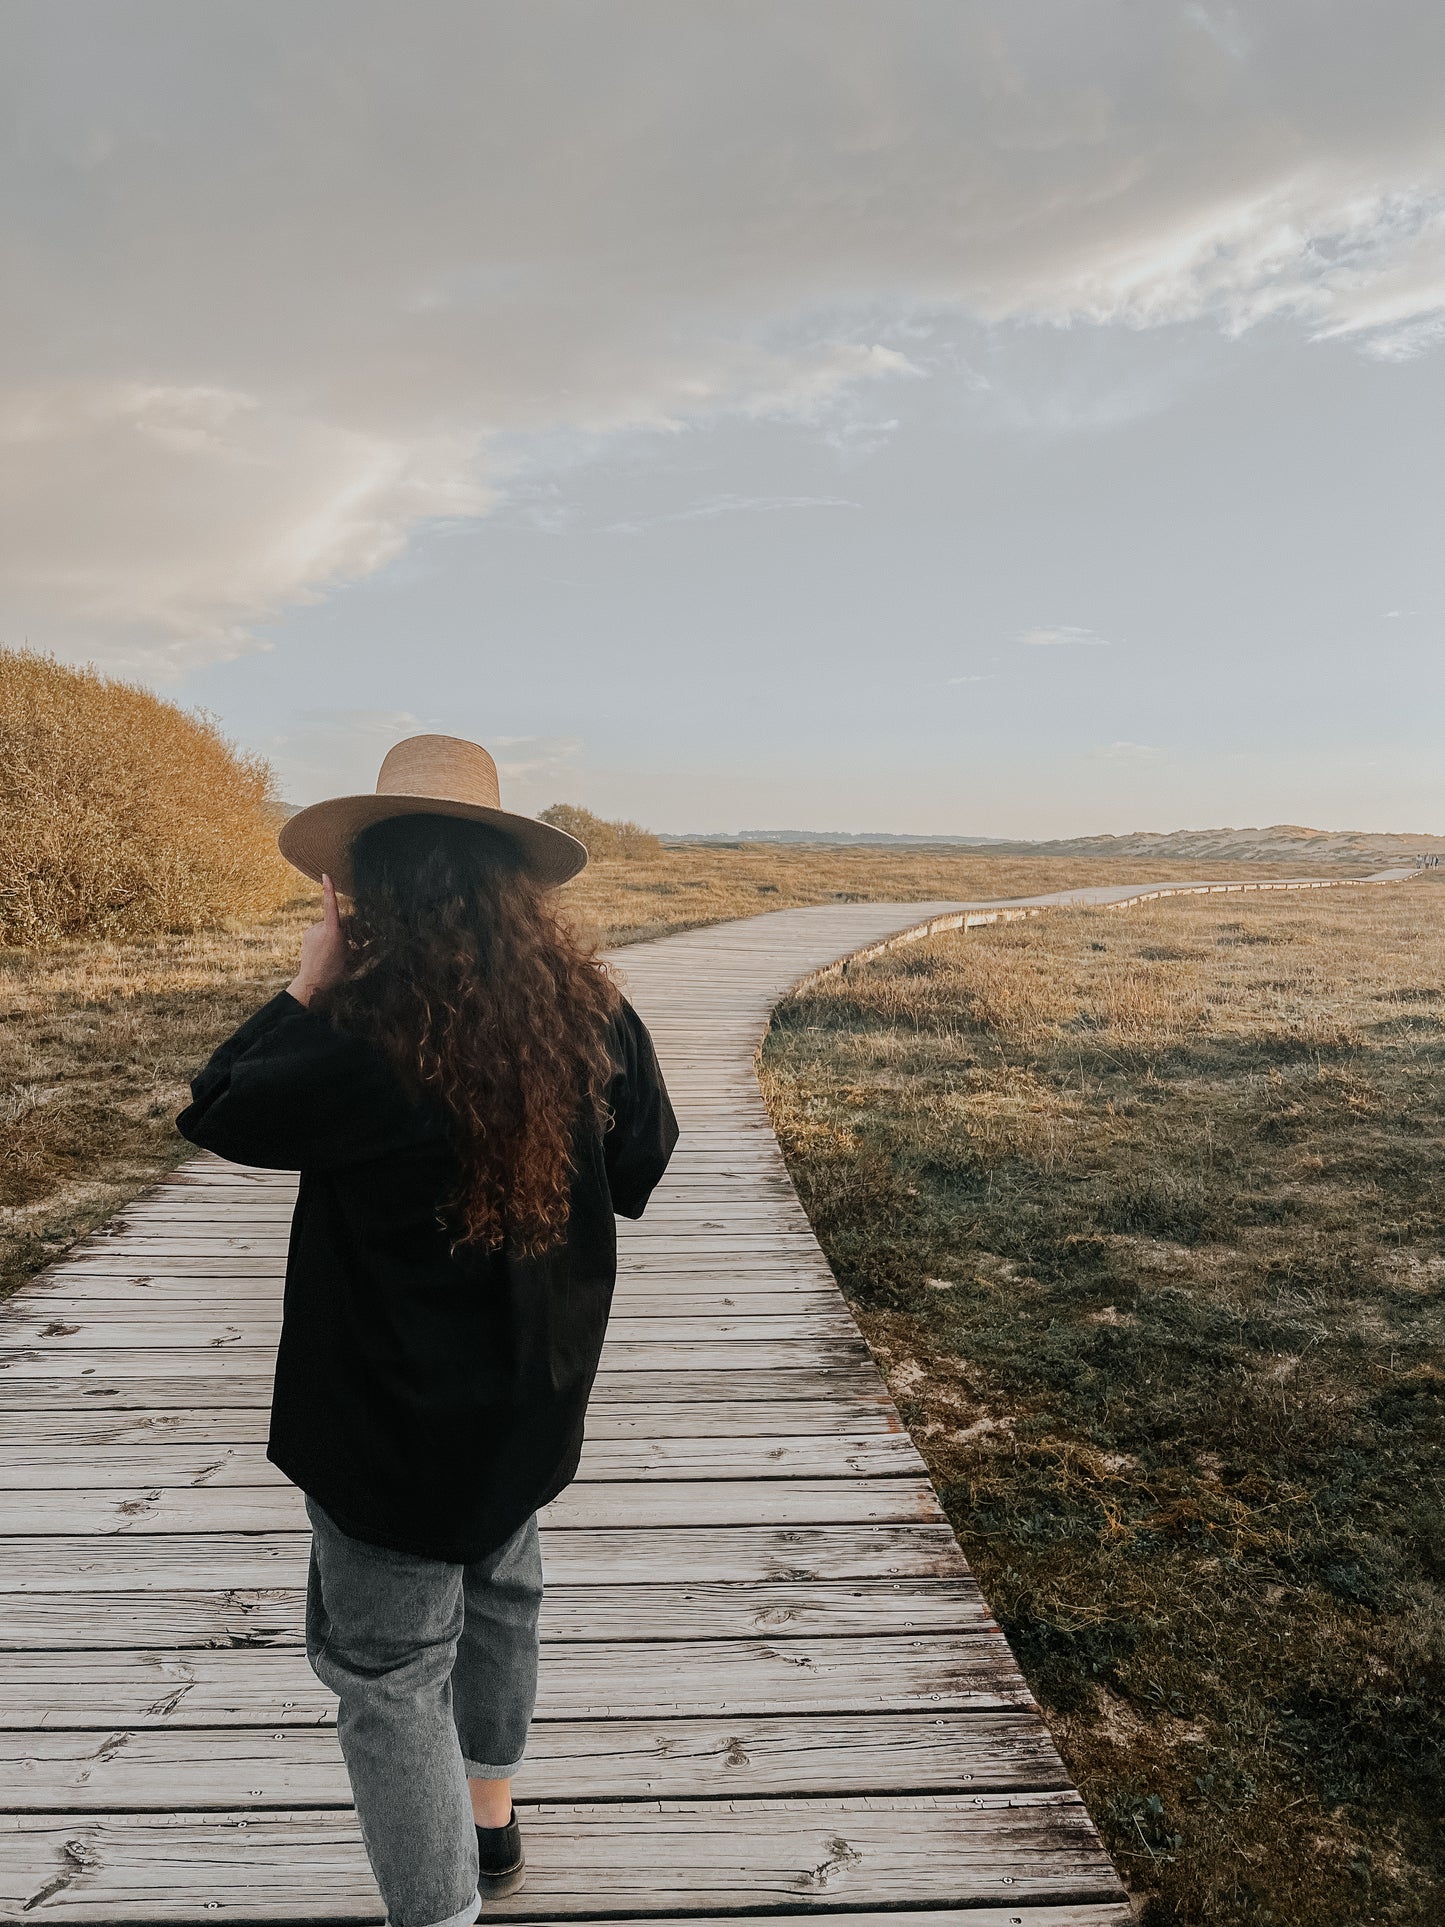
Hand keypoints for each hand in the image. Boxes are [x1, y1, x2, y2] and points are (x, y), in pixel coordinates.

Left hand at [287, 875, 349, 1006]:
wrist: (313, 982)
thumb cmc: (334, 971)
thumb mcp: (348, 954)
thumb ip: (346, 936)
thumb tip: (343, 925)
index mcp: (332, 933)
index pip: (331, 907)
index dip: (329, 890)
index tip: (326, 876)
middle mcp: (319, 929)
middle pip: (336, 919)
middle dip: (342, 928)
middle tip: (345, 947)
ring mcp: (311, 932)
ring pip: (327, 925)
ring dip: (332, 933)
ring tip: (333, 952)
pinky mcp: (306, 935)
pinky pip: (320, 931)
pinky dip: (324, 937)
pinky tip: (324, 951)